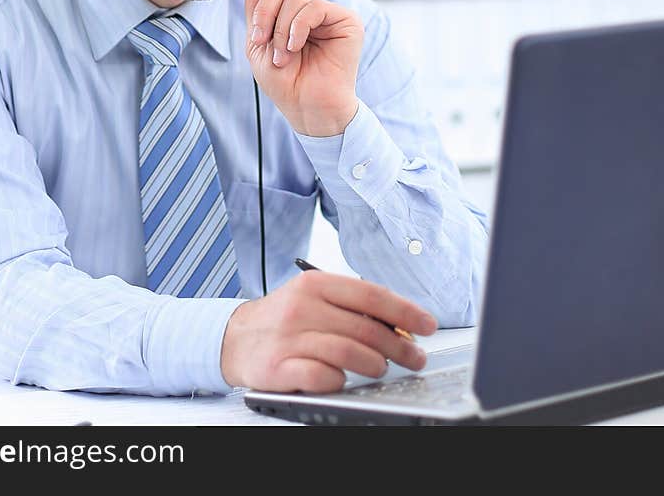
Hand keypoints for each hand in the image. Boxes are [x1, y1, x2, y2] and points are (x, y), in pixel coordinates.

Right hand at [220, 269, 437, 392]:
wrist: (236, 338)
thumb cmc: (285, 318)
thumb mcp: (315, 298)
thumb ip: (352, 306)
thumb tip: (401, 323)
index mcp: (316, 283)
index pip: (371, 294)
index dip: (405, 311)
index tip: (428, 325)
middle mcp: (302, 306)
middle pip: (365, 327)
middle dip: (400, 346)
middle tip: (415, 357)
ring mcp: (289, 337)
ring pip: (348, 352)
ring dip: (374, 364)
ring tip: (381, 368)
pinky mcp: (277, 367)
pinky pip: (321, 377)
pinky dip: (339, 380)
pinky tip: (343, 378)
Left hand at [242, 0, 363, 135]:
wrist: (306, 107)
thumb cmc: (285, 82)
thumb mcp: (258, 43)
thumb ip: (256, 8)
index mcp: (293, 12)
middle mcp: (313, 9)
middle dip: (264, 13)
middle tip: (261, 40)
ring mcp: (330, 14)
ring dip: (279, 29)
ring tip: (283, 56)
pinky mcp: (346, 21)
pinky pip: (313, 7)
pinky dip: (297, 28)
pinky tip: (296, 48)